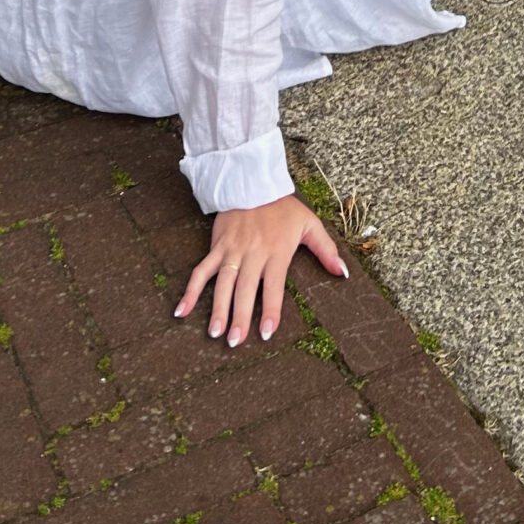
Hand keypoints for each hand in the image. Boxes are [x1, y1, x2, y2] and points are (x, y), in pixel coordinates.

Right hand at [176, 195, 346, 347]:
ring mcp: (232, 251)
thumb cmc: (283, 207)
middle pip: (245, 289)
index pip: (273, 286)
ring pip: (223, 283)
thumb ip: (325, 250)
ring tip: (215, 333)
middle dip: (240, 317)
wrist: (254, 181)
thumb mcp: (309, 224)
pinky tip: (182, 310)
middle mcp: (253, 253)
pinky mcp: (216, 246)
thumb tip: (342, 273)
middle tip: (235, 342)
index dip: (270, 309)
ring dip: (217, 308)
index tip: (267, 332)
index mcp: (276, 251)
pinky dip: (190, 290)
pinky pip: (201, 270)